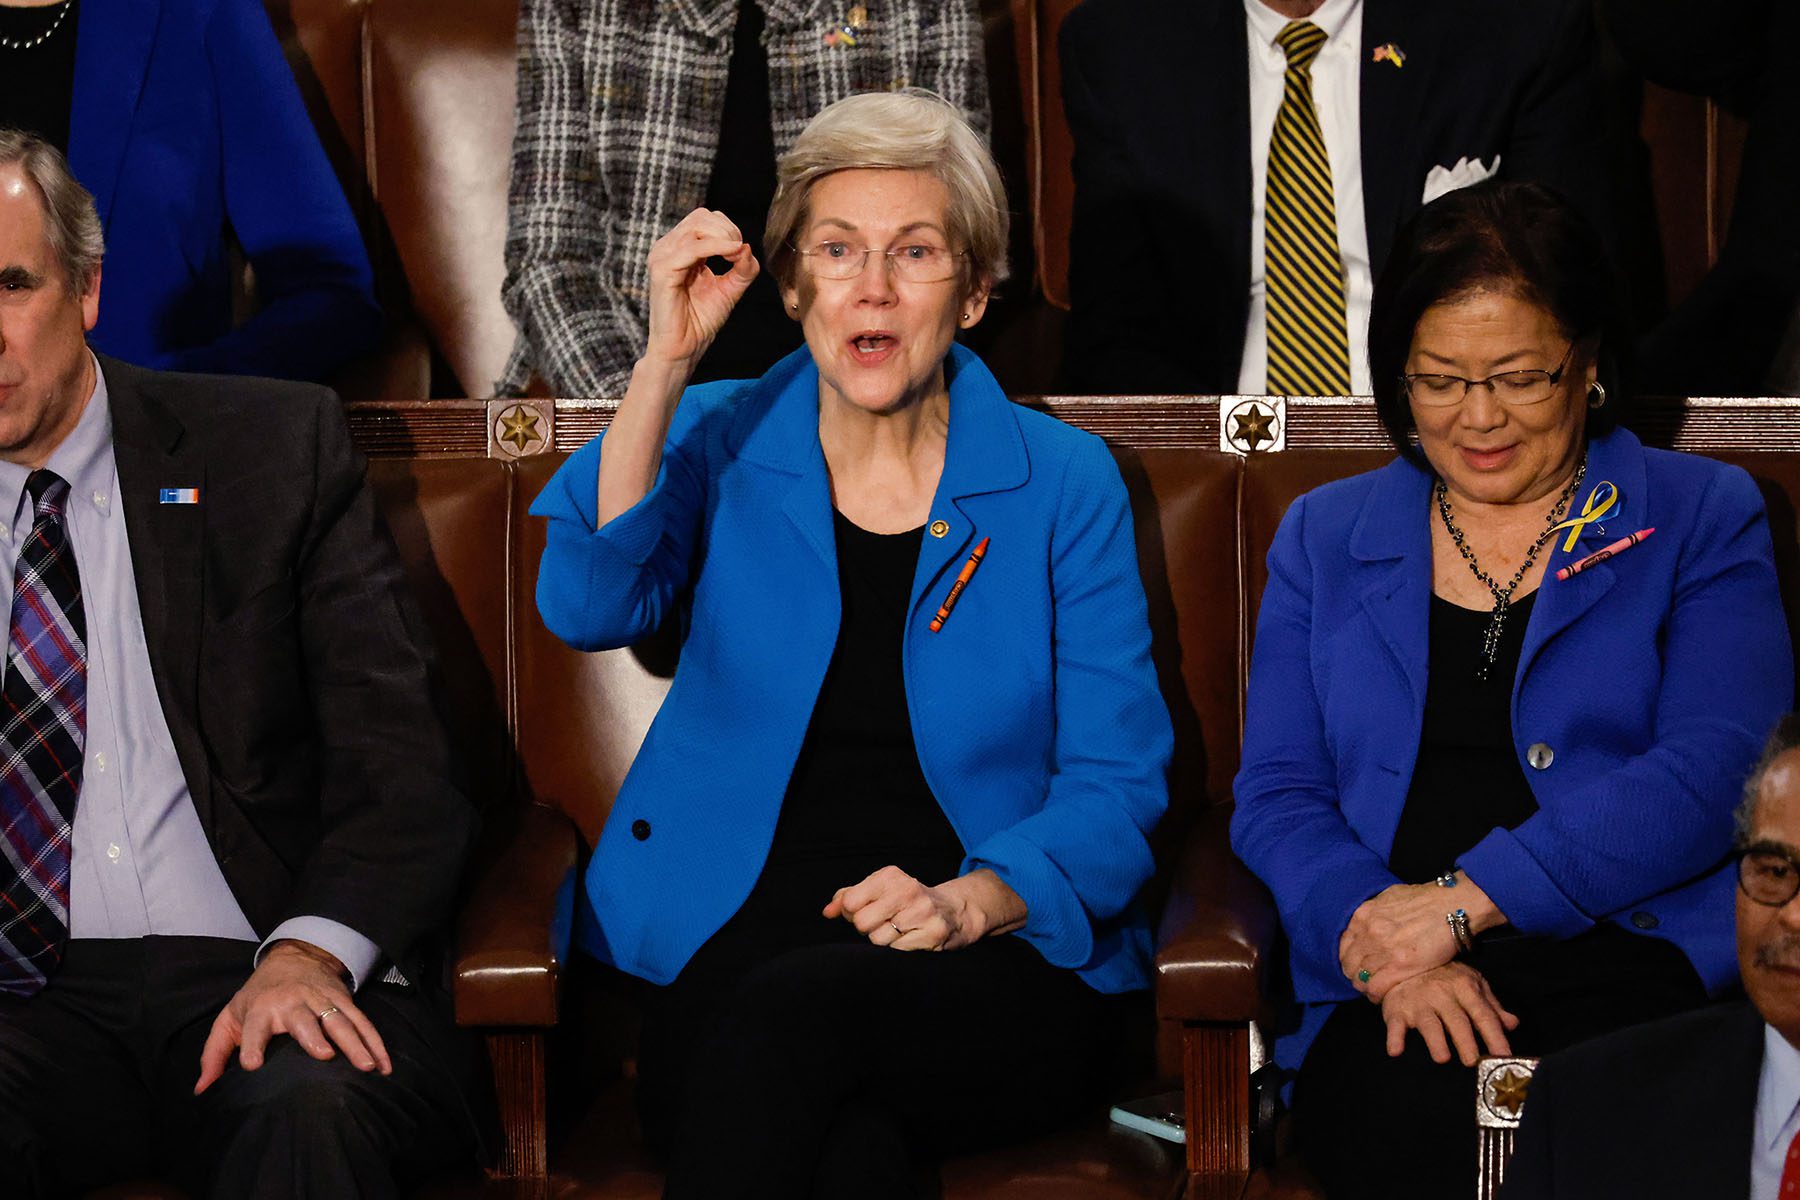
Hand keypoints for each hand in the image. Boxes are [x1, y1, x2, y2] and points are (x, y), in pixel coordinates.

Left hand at [194, 940, 390, 1094]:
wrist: (295, 958)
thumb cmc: (257, 997)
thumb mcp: (230, 1018)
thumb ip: (214, 1053)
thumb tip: (202, 1089)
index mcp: (261, 1009)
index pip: (254, 1027)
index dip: (252, 1044)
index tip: (252, 1064)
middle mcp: (293, 1002)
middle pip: (305, 1020)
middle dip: (314, 1036)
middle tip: (325, 1055)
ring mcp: (322, 1000)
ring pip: (341, 1022)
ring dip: (356, 1043)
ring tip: (368, 1066)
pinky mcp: (344, 1001)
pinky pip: (363, 1022)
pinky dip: (376, 1042)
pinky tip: (384, 1065)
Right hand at [643, 207, 759, 368]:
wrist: (683, 349)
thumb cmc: (700, 321)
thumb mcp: (729, 289)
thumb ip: (742, 268)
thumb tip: (747, 246)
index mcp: (679, 249)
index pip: (705, 219)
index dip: (728, 229)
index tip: (740, 253)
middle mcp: (667, 248)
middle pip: (700, 216)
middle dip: (728, 230)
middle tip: (739, 254)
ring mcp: (662, 257)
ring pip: (696, 227)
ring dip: (724, 237)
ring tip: (734, 257)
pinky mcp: (662, 270)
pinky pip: (692, 248)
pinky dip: (717, 247)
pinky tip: (732, 254)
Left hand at [824, 866, 1025, 951]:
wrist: (953, 911)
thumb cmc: (906, 901)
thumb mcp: (878, 890)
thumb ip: (848, 898)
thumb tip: (827, 912)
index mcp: (890, 876)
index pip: (850, 902)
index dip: (852, 914)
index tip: (866, 911)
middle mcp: (907, 889)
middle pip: (862, 923)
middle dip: (868, 929)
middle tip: (884, 923)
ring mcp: (922, 911)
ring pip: (878, 940)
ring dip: (884, 941)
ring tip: (899, 930)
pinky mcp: (933, 933)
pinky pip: (896, 951)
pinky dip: (899, 949)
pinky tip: (911, 938)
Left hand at [1339, 876, 1501, 999]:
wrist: (1453, 905)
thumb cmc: (1425, 900)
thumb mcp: (1389, 898)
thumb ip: (1373, 913)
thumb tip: (1364, 924)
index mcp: (1363, 915)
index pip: (1342, 946)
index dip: (1348, 959)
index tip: (1356, 966)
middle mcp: (1369, 932)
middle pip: (1348, 965)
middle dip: (1354, 975)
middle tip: (1365, 980)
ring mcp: (1384, 950)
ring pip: (1360, 978)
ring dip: (1365, 987)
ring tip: (1374, 989)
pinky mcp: (1401, 966)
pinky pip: (1376, 988)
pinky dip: (1375, 995)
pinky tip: (1382, 995)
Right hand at [1379, 962, 1519, 1065]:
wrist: (1405, 963)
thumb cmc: (1444, 978)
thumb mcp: (1472, 984)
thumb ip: (1491, 1006)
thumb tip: (1512, 1025)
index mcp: (1464, 987)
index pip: (1482, 1014)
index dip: (1494, 1035)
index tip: (1504, 1055)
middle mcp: (1442, 994)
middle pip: (1456, 1020)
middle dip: (1465, 1041)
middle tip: (1473, 1062)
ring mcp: (1418, 1002)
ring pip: (1428, 1022)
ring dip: (1435, 1040)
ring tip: (1443, 1058)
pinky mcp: (1396, 1009)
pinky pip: (1395, 1024)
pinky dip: (1394, 1037)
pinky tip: (1395, 1051)